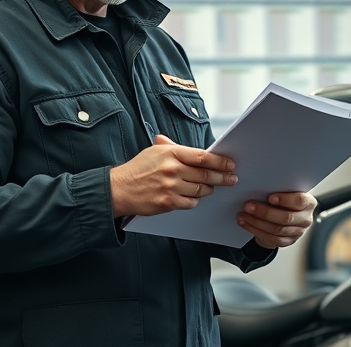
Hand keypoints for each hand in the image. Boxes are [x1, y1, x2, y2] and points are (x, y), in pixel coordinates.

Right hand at [110, 135, 236, 216]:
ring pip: (200, 190)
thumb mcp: (154, 152)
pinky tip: (194, 197)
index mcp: (170, 152)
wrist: (118, 189)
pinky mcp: (168, 202)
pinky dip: (195, 200)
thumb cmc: (137, 169)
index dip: (220, 161)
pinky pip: (191, 203)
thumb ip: (174, 148)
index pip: (202, 156)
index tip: (230, 164)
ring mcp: (170, 187)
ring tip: (212, 187)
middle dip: (222, 177)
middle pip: (205, 174)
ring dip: (209, 189)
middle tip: (231, 178)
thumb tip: (195, 149)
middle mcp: (172, 169)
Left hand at [237, 192, 315, 248]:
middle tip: (248, 206)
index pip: (300, 201)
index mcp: (309, 203)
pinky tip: (245, 223)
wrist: (284, 215)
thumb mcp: (286, 192)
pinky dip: (255, 230)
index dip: (285, 200)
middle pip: (286, 218)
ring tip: (243, 215)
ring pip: (276, 230)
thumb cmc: (284, 199)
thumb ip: (279, 189)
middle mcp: (305, 219)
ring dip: (256, 222)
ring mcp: (297, 232)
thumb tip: (260, 184)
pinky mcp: (287, 241)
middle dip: (265, 212)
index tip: (270, 197)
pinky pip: (271, 239)